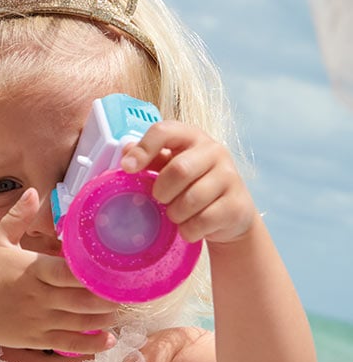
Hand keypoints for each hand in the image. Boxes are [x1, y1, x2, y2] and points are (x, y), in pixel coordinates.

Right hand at [0, 188, 118, 353]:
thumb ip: (18, 217)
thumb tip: (34, 191)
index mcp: (32, 271)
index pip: (68, 273)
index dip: (93, 274)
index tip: (115, 269)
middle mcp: (39, 298)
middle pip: (81, 300)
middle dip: (108, 298)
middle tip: (128, 291)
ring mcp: (39, 321)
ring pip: (80, 322)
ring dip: (105, 319)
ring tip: (122, 311)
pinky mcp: (37, 340)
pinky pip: (69, 343)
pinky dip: (92, 345)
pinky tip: (110, 340)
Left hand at [120, 122, 257, 244]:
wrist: (231, 215)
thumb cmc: (195, 187)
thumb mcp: (172, 170)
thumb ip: (152, 160)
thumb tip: (126, 152)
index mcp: (192, 138)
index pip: (165, 131)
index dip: (144, 149)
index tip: (128, 168)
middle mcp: (215, 151)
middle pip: (179, 169)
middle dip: (163, 191)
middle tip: (162, 200)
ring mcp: (230, 177)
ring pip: (191, 200)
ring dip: (176, 214)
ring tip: (178, 215)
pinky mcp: (236, 205)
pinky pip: (202, 222)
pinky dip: (189, 230)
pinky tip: (192, 227)